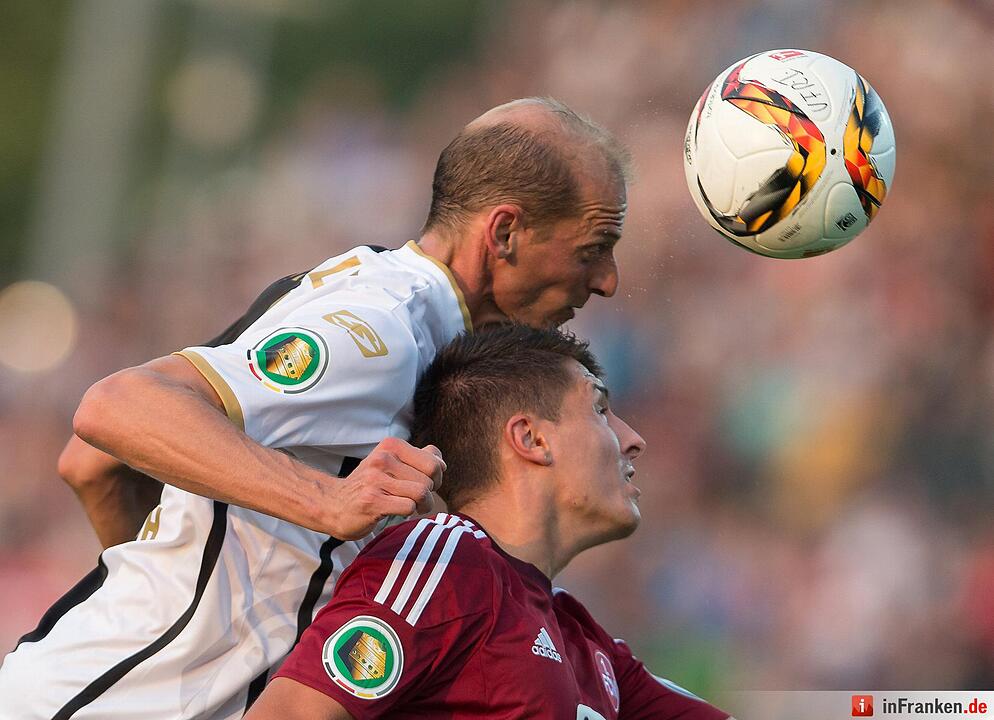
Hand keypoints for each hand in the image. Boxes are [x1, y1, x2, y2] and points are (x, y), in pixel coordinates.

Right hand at [325, 437, 444, 538]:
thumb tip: (441, 462)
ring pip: (421, 493)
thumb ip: (419, 459)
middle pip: (429, 480)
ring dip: (421, 506)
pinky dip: (408, 513)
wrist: (334, 505)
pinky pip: (409, 507)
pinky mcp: (372, 500)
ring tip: (411, 507)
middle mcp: (383, 458)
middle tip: (416, 499)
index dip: (436, 478)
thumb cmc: (370, 485)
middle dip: (429, 494)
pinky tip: (397, 512)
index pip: (433, 462)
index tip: (425, 484)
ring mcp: (376, 479)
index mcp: (391, 446)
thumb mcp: (391, 464)